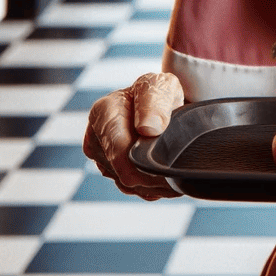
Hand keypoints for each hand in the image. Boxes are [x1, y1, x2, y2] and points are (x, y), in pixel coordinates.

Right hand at [83, 71, 183, 199]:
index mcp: (103, 113)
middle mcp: (96, 138)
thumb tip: (148, 129)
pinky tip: (166, 179)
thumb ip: (154, 102)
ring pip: (130, 185)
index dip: (142, 166)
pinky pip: (134, 189)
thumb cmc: (158, 92)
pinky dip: (153, 187)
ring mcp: (102, 158)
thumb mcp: (161, 86)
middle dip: (153, 176)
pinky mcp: (113, 172)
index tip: (165, 169)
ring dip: (155, 184)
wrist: (161, 104)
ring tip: (175, 172)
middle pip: (124, 172)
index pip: (118, 151)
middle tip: (179, 171)